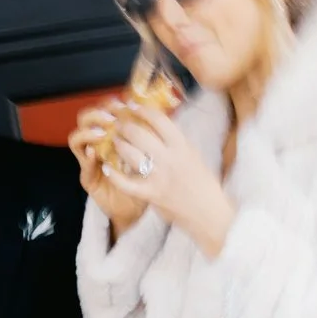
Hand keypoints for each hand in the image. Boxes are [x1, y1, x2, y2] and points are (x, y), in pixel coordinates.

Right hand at [70, 107, 147, 238]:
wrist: (136, 210)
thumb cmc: (146, 181)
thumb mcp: (151, 155)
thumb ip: (150, 135)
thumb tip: (161, 110)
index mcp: (112, 134)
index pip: (102, 110)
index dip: (109, 103)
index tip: (123, 102)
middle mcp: (96, 144)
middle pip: (85, 118)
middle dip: (97, 114)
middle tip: (112, 118)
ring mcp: (89, 160)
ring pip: (76, 138)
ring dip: (88, 132)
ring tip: (102, 133)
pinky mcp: (87, 178)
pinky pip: (84, 164)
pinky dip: (89, 156)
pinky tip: (96, 153)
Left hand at [102, 101, 234, 258]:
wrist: (208, 211)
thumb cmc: (202, 182)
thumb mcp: (192, 154)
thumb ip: (175, 140)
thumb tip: (157, 123)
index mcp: (182, 145)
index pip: (158, 119)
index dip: (142, 110)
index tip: (132, 106)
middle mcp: (169, 158)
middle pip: (138, 133)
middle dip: (124, 126)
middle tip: (118, 124)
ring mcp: (159, 176)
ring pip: (130, 153)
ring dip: (118, 145)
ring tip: (115, 141)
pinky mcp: (151, 194)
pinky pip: (126, 183)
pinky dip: (114, 175)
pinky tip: (108, 168)